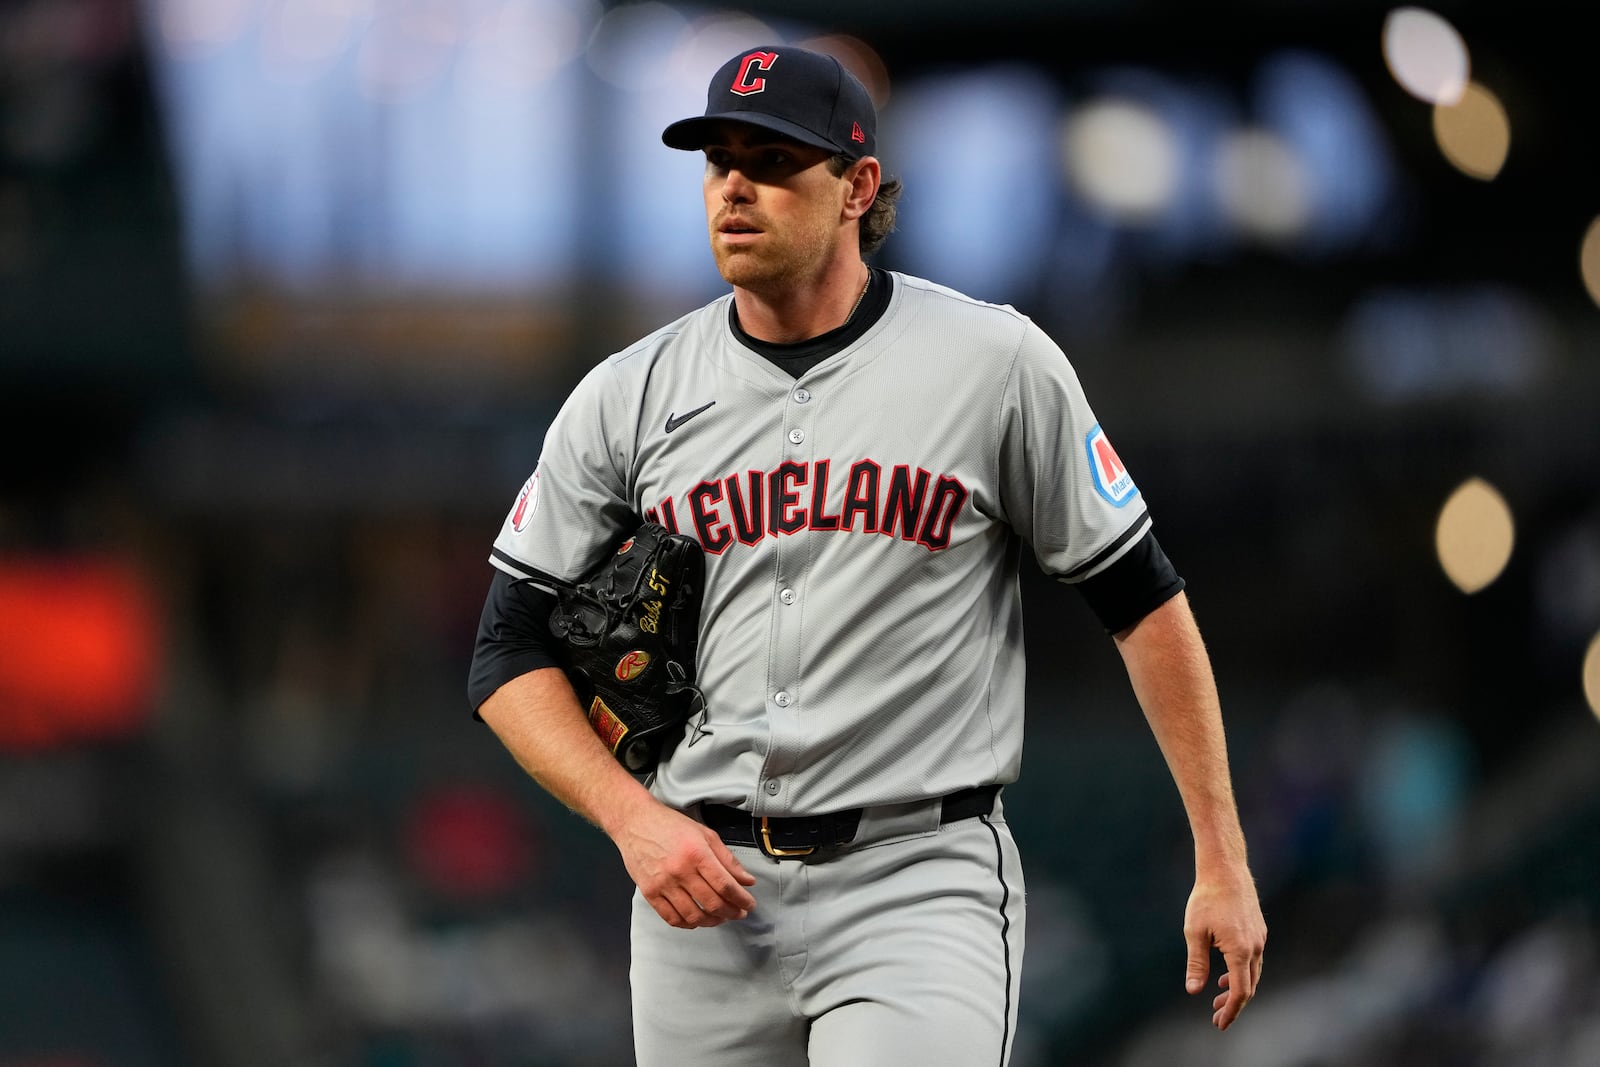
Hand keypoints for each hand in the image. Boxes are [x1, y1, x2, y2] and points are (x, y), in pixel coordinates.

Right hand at [613, 803, 757, 928]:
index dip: (741, 899)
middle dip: (731, 912)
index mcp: (697, 853)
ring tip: (720, 917)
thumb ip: (728, 859)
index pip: (725, 885)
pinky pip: (672, 918)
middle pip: (712, 903)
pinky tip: (697, 919)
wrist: (635, 823)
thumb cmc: (671, 826)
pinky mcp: (649, 893)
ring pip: (693, 915)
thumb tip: (747, 881)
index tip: (749, 905)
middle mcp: (680, 871)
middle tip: (739, 913)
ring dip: (712, 921)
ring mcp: (663, 884)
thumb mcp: (705, 834)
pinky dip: (688, 924)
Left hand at [1183, 872, 1265, 1030]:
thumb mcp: (1195, 932)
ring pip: (1253, 973)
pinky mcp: (1258, 930)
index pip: (1239, 991)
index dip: (1230, 1010)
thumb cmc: (1206, 899)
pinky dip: (1241, 972)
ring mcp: (1260, 938)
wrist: (1225, 870)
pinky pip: (1253, 959)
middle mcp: (1255, 947)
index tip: (1220, 1023)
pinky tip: (1225, 973)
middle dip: (1233, 1004)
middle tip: (1216, 1016)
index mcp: (1240, 951)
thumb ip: (1196, 963)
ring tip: (1217, 996)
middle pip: (1249, 986)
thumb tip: (1193, 990)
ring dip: (1237, 988)